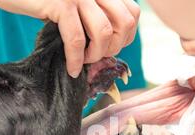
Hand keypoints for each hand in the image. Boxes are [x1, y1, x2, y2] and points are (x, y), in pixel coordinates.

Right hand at [0, 0, 139, 77]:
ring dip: (95, 54)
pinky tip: (71, 69)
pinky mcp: (61, 3)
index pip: (133, 13)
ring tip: (83, 60)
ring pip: (104, 32)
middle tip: (96, 55)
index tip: (109, 47)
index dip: (125, 36)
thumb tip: (109, 44)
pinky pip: (76, 39)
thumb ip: (93, 14)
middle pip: (125, 22)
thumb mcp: (74, 4)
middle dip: (114, 47)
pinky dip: (75, 59)